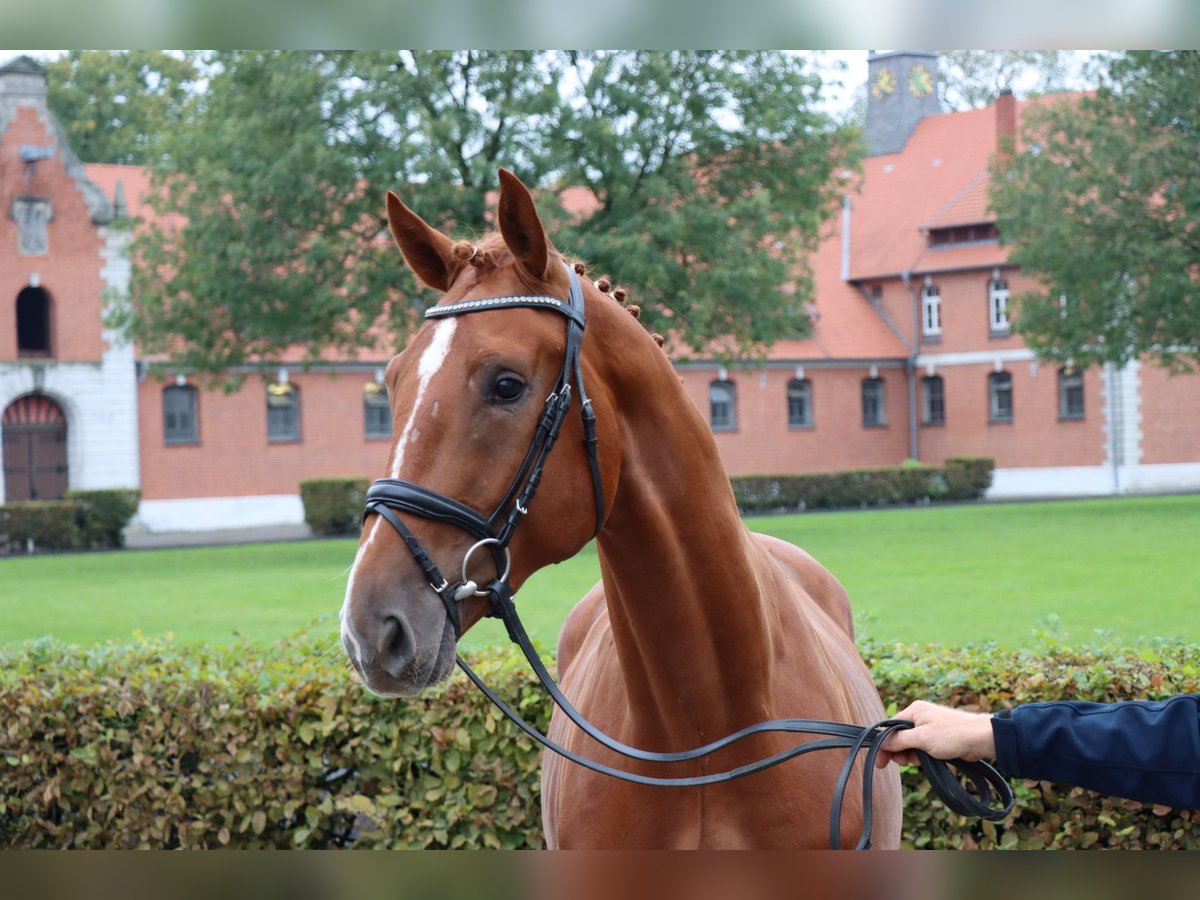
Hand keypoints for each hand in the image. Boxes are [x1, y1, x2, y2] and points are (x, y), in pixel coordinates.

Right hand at [875, 700, 996, 768]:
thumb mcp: (921, 738)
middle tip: (903, 764)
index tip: (881, 761)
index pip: (891, 727)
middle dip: (899, 751)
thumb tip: (881, 741)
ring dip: (910, 754)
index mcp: (914, 710)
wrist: (981, 738)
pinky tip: (924, 761)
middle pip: (900, 735)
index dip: (885, 744)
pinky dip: (921, 754)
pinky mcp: (939, 736)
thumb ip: (899, 740)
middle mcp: (920, 716)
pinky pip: (923, 746)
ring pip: (911, 742)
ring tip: (916, 763)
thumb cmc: (952, 734)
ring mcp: (930, 726)